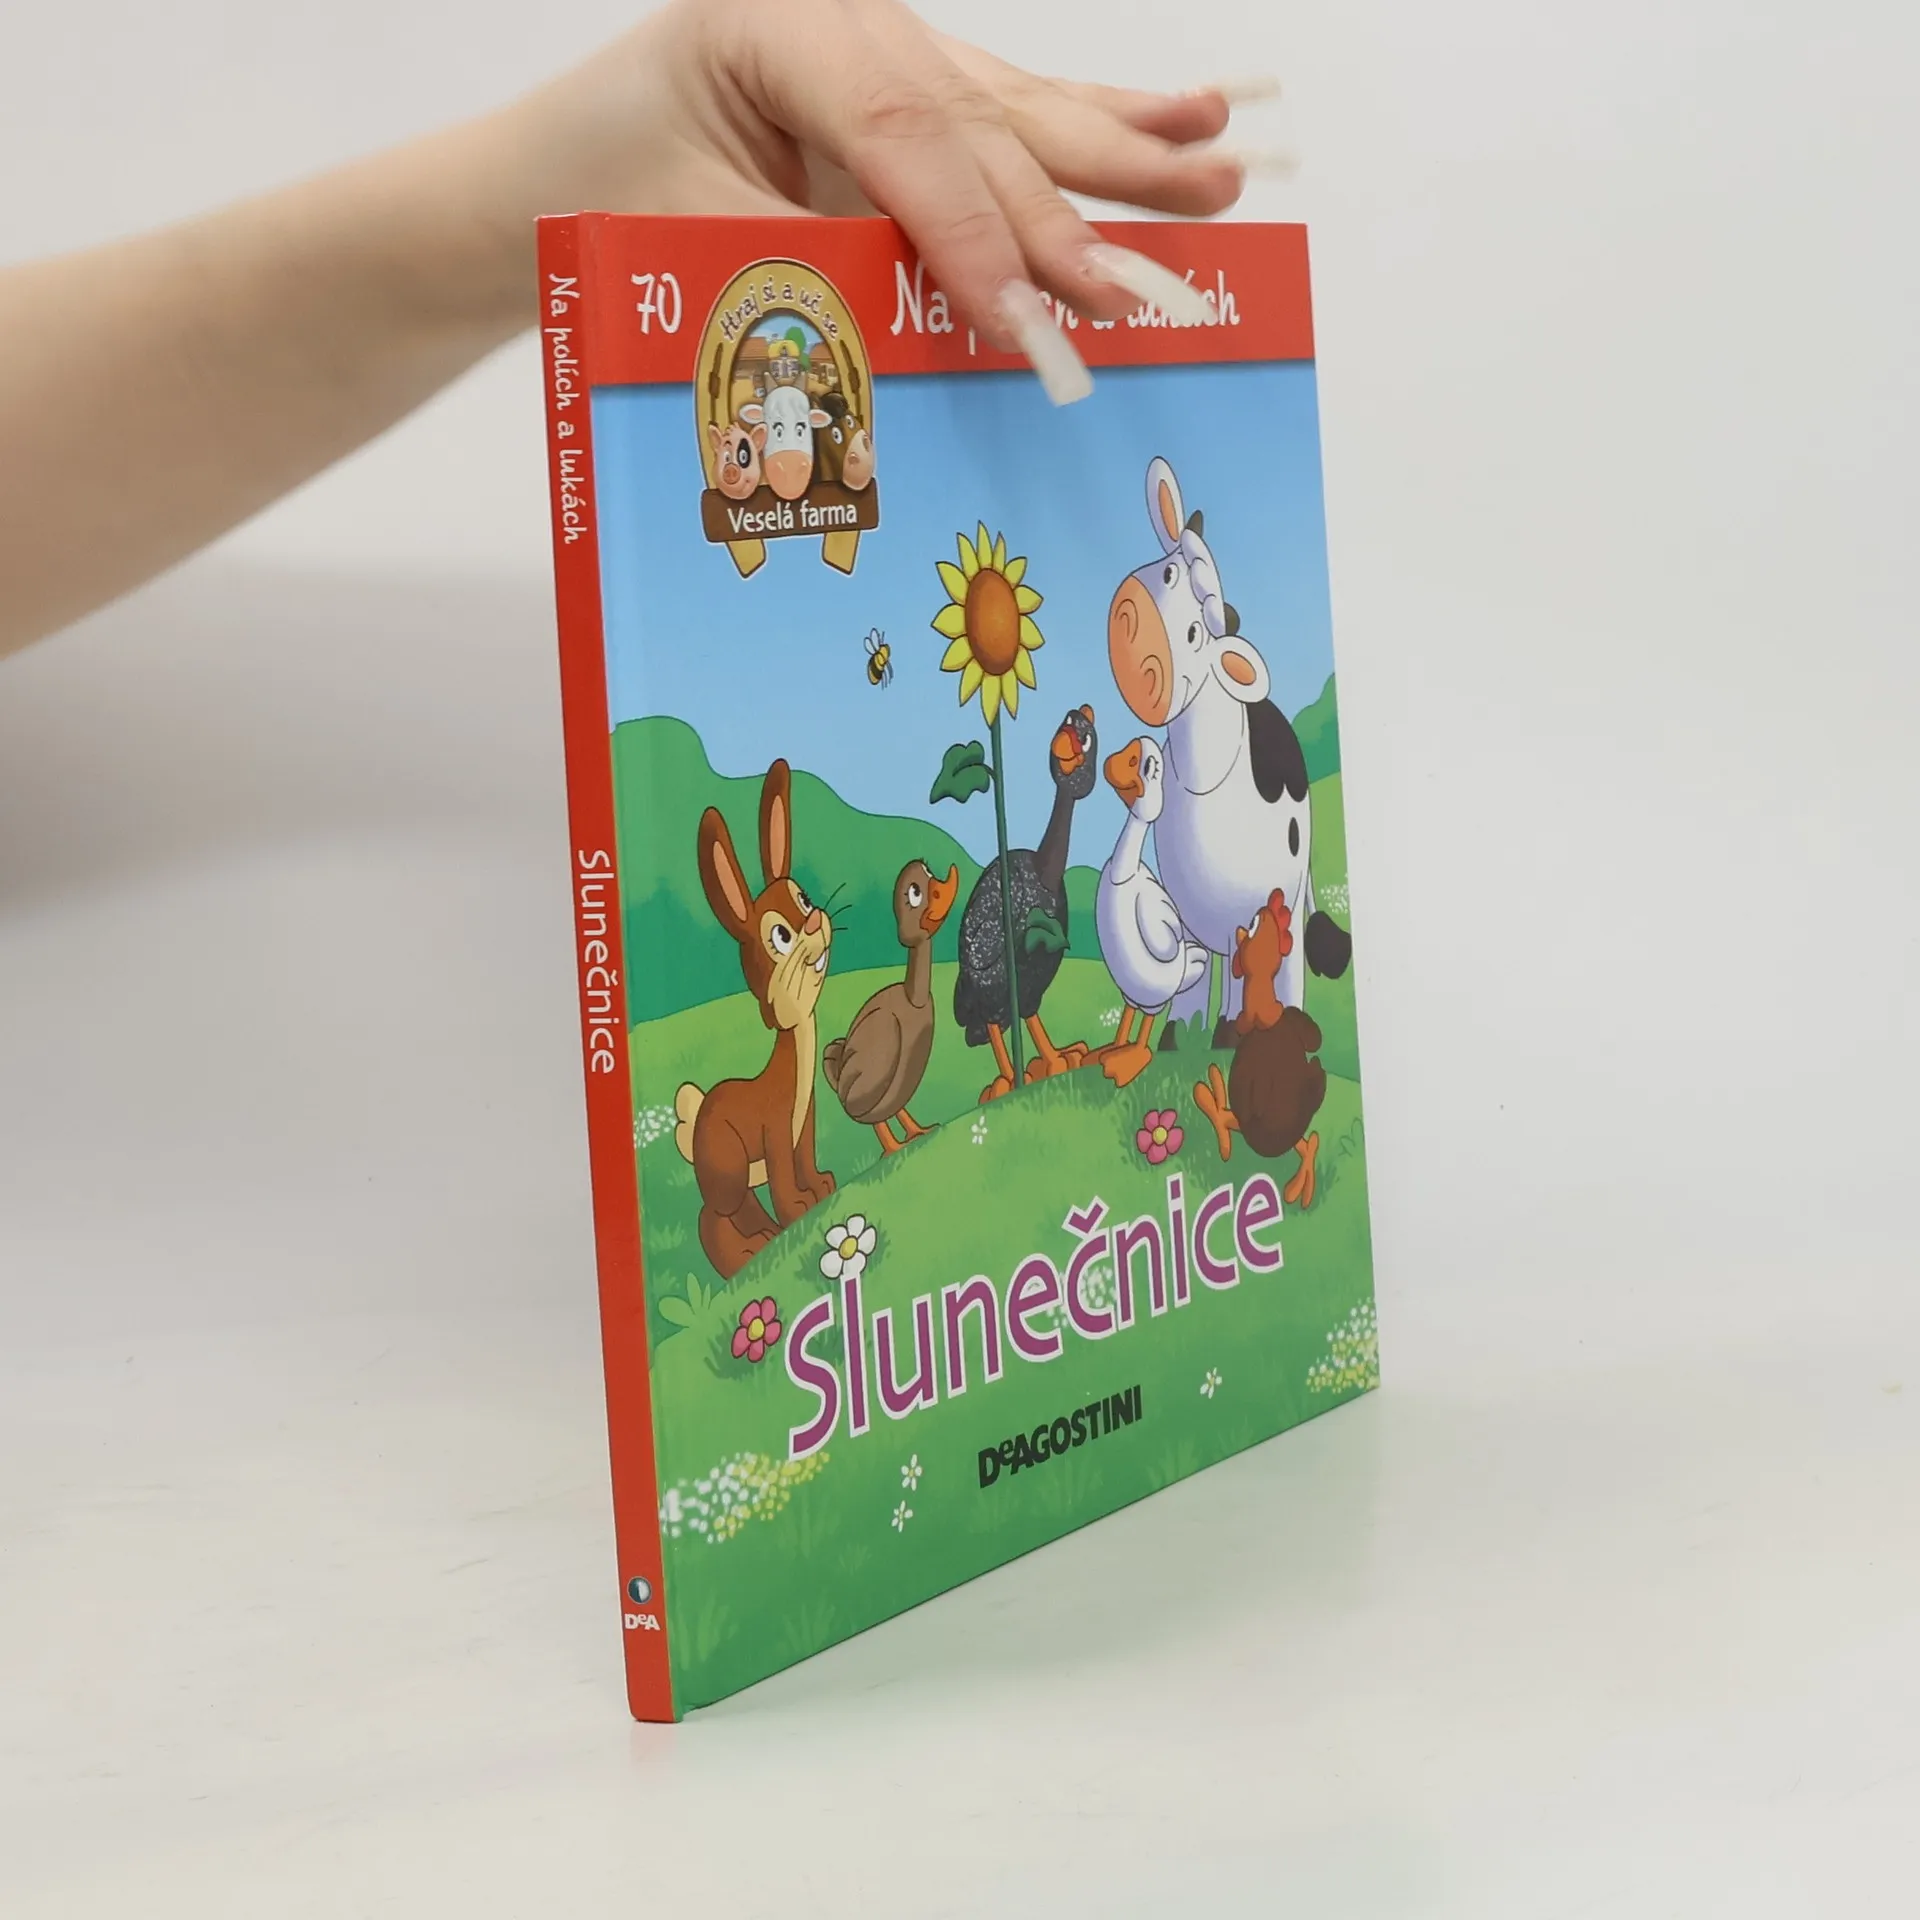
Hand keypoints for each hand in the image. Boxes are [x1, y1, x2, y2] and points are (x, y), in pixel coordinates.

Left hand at [491, 0, 1267, 396]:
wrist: (543, 180)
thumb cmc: (595, 207)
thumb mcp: (685, 246)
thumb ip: (816, 278)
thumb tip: (943, 342)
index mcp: (771, 22)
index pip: (905, 130)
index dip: (977, 234)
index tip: (1031, 321)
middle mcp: (840, 19)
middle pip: (980, 120)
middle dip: (1068, 212)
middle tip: (1141, 282)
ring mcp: (878, 47)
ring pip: (1014, 109)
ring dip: (1120, 153)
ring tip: (1214, 171)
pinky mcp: (902, 93)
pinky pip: (1007, 117)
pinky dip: (1092, 130)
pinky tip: (1179, 115)